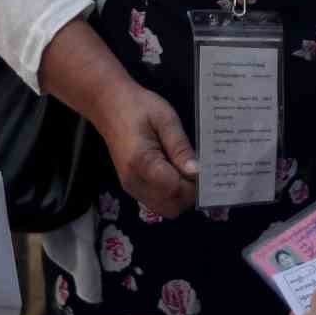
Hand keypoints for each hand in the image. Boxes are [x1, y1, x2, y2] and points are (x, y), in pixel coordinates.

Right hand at [94, 84, 197, 217]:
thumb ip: (180, 147)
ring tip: (186, 170)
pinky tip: (175, 173)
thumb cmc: (138, 107)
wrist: (109, 106)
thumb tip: (197, 172)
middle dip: (190, 194)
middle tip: (198, 169)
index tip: (206, 168)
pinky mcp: (132, 188)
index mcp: (142, 162)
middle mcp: (134, 182)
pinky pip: (158, 203)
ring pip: (166, 209)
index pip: (175, 188)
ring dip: (182, 197)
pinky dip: (172, 196)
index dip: (195, 183)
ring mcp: (131, 188)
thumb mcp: (165, 119)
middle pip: (172, 206)